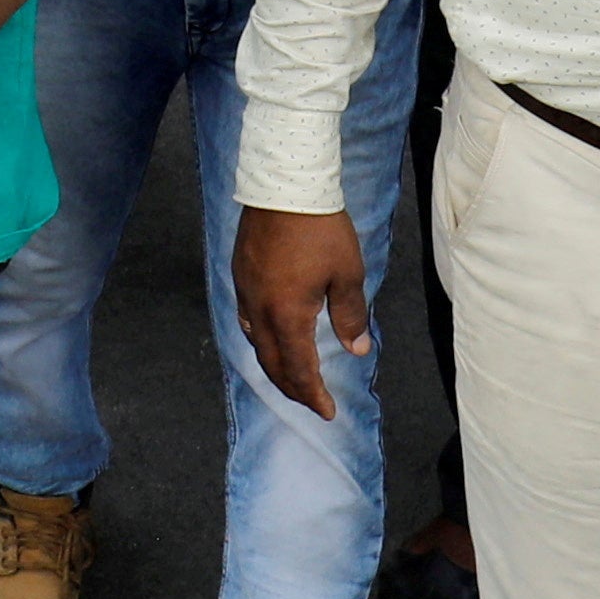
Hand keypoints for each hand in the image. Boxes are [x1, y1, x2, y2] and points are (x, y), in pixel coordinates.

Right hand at [229, 205, 369, 419]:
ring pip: (257, 344)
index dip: (313, 394)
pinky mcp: (242, 276)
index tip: (327, 412)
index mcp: (288, 315)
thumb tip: (357, 349)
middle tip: (312, 401)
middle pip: (272, 364)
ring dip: (276, 366)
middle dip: (293, 388)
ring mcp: (247, 293)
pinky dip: (263, 340)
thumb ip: (351, 316)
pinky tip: (274, 337)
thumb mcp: (348, 275)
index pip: (299, 369)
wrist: (285, 187)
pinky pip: (249, 320)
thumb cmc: (322, 230)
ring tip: (293, 376)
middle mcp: (260, 311)